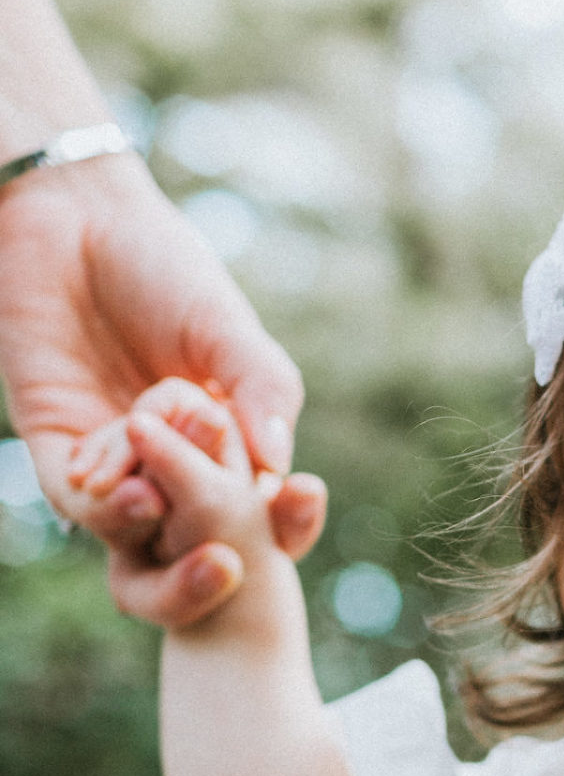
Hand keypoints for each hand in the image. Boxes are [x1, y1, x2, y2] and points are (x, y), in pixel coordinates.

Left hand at [0, 150, 305, 622]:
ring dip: (149, 521)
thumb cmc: (163, 265)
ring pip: (135, 524)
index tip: (296, 506)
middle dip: (212, 550)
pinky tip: (121, 487)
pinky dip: (100, 503)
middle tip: (228, 557)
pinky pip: (76, 497)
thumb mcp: (227, 327)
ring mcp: (112, 456)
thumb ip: (262, 391)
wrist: (74, 218)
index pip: (261, 505)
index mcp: (225, 438)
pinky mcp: (55, 444)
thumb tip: (280, 468)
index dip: (285, 523)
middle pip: (197, 534)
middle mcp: (170, 459)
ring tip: (156, 501)